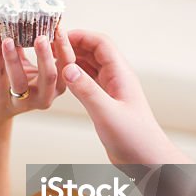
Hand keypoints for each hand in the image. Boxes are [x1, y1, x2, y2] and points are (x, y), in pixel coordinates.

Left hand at [0, 27, 76, 125]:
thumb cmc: (11, 83)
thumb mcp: (26, 65)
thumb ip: (30, 45)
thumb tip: (34, 16)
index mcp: (54, 86)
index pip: (66, 66)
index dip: (64, 47)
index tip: (58, 26)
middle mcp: (42, 97)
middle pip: (50, 77)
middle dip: (45, 55)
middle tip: (41, 37)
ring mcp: (21, 102)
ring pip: (20, 80)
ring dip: (14, 58)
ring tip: (9, 39)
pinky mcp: (0, 101)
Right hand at [62, 30, 181, 164]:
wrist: (146, 159)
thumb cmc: (135, 138)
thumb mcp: (107, 114)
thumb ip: (87, 91)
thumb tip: (67, 68)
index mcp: (120, 74)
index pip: (100, 43)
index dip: (79, 36)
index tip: (57, 37)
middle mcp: (116, 78)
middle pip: (93, 51)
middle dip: (72, 45)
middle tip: (49, 46)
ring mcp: (111, 89)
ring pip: (90, 65)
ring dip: (72, 60)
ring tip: (52, 60)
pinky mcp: (105, 102)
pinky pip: (88, 80)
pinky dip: (74, 76)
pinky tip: (62, 79)